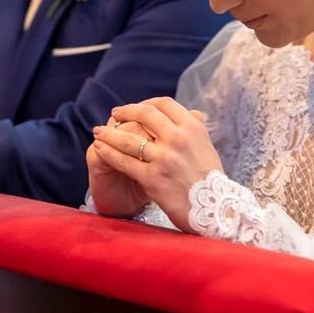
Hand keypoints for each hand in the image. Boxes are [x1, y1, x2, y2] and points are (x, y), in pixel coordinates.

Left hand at [90, 97, 221, 231]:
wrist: (215, 210)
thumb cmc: (210, 179)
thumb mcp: (207, 146)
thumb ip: (193, 130)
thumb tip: (192, 112)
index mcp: (193, 128)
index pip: (164, 104)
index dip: (146, 103)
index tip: (135, 107)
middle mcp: (178, 139)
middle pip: (144, 114)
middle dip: (125, 111)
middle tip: (115, 114)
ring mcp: (164, 158)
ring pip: (128, 138)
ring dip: (109, 132)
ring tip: (98, 131)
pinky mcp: (152, 178)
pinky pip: (124, 161)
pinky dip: (108, 153)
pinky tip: (99, 149)